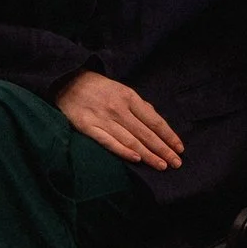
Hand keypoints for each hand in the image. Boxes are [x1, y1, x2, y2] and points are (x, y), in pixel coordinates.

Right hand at [55, 70, 181, 170]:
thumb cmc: (99, 88)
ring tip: (161, 165)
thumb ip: (139, 106)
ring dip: (148, 154)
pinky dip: (123, 151)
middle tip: (176, 163)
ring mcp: (103, 118)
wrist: (67, 82)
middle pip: (145, 133)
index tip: (179, 148)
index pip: (154, 120)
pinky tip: (135, 159)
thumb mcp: (122, 90)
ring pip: (130, 140)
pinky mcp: (88, 127)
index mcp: (129, 97)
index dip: (168, 135)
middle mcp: (118, 108)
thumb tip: (156, 121)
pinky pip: (108, 142)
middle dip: (163, 149)